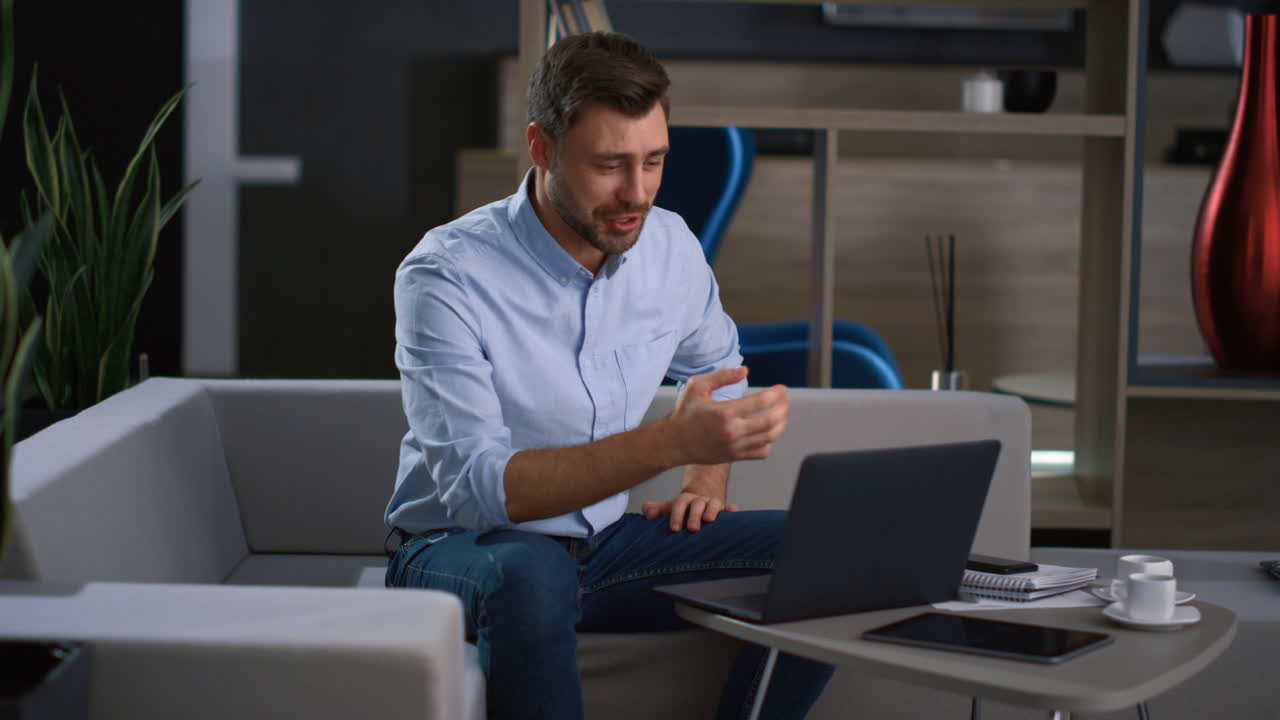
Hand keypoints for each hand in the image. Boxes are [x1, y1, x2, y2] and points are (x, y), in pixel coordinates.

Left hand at [642, 492, 739, 532]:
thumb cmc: (686, 504)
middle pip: (696, 505)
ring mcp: (712, 502)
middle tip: (692, 528)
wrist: (705, 488)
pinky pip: (728, 507)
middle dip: (694, 516)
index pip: (680, 504)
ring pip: (713, 503)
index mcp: (685, 499)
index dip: (677, 515)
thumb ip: (658, 509)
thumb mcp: (672, 505)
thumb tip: (646, 511)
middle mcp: (699, 499)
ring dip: (712, 510)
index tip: (675, 528)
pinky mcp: (724, 507)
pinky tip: (734, 511)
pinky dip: (731, 509)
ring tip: (710, 519)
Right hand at [666, 367, 789, 466]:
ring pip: (769, 437)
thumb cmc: (684, 413)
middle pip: (770, 421)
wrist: (673, 442)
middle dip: (783, 408)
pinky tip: (767, 432)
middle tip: (786, 400)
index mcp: (724, 412)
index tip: (782, 388)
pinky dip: (770, 442)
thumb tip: (745, 370)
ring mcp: (734, 447)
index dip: (776, 393)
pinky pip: (762, 452)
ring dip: (781, 424)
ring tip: (782, 414)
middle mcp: (732, 431)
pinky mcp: (734, 457)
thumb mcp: (698, 386)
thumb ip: (722, 376)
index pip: (760, 402)